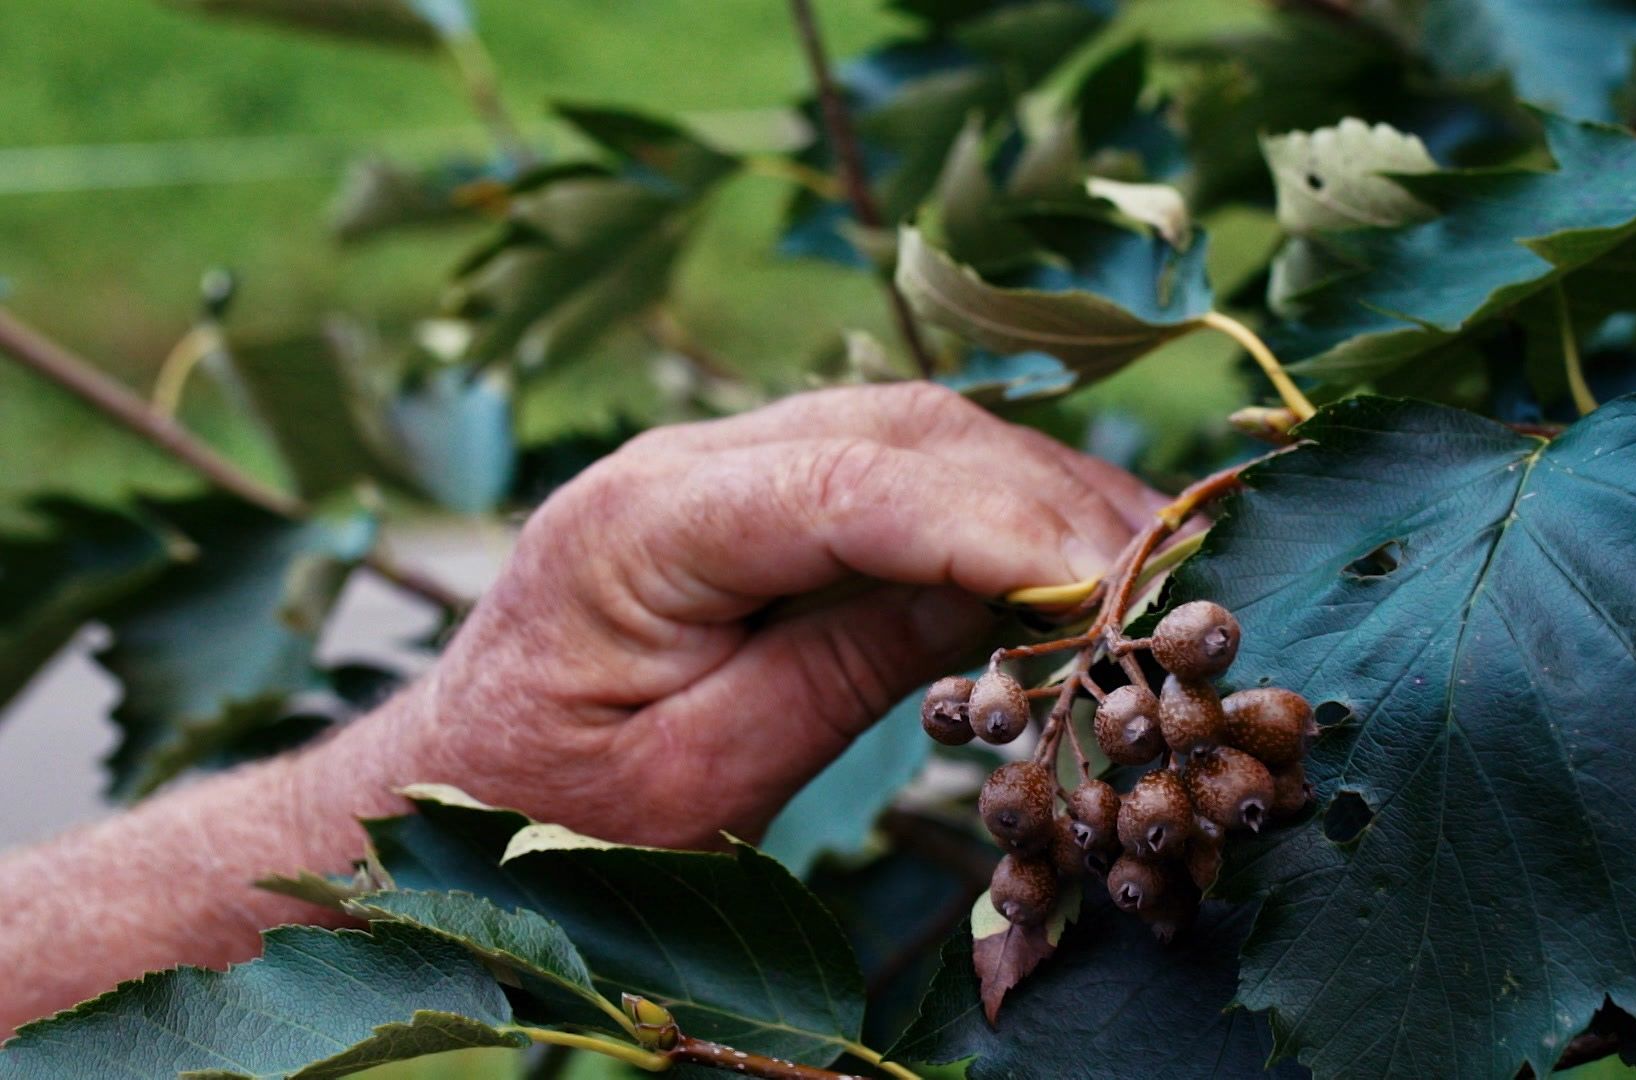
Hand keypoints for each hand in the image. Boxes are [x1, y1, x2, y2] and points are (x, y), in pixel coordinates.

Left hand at [385, 383, 1161, 847]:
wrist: (455, 783)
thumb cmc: (552, 809)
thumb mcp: (698, 777)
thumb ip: (841, 671)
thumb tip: (1011, 593)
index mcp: (642, 524)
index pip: (852, 486)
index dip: (996, 524)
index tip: (1111, 582)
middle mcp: (687, 458)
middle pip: (906, 431)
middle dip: (1050, 500)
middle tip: (1170, 582)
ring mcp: (727, 459)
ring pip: (921, 430)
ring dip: (1045, 491)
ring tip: (1154, 569)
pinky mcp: (765, 487)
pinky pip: (904, 465)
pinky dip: (1002, 503)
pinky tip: (1077, 552)